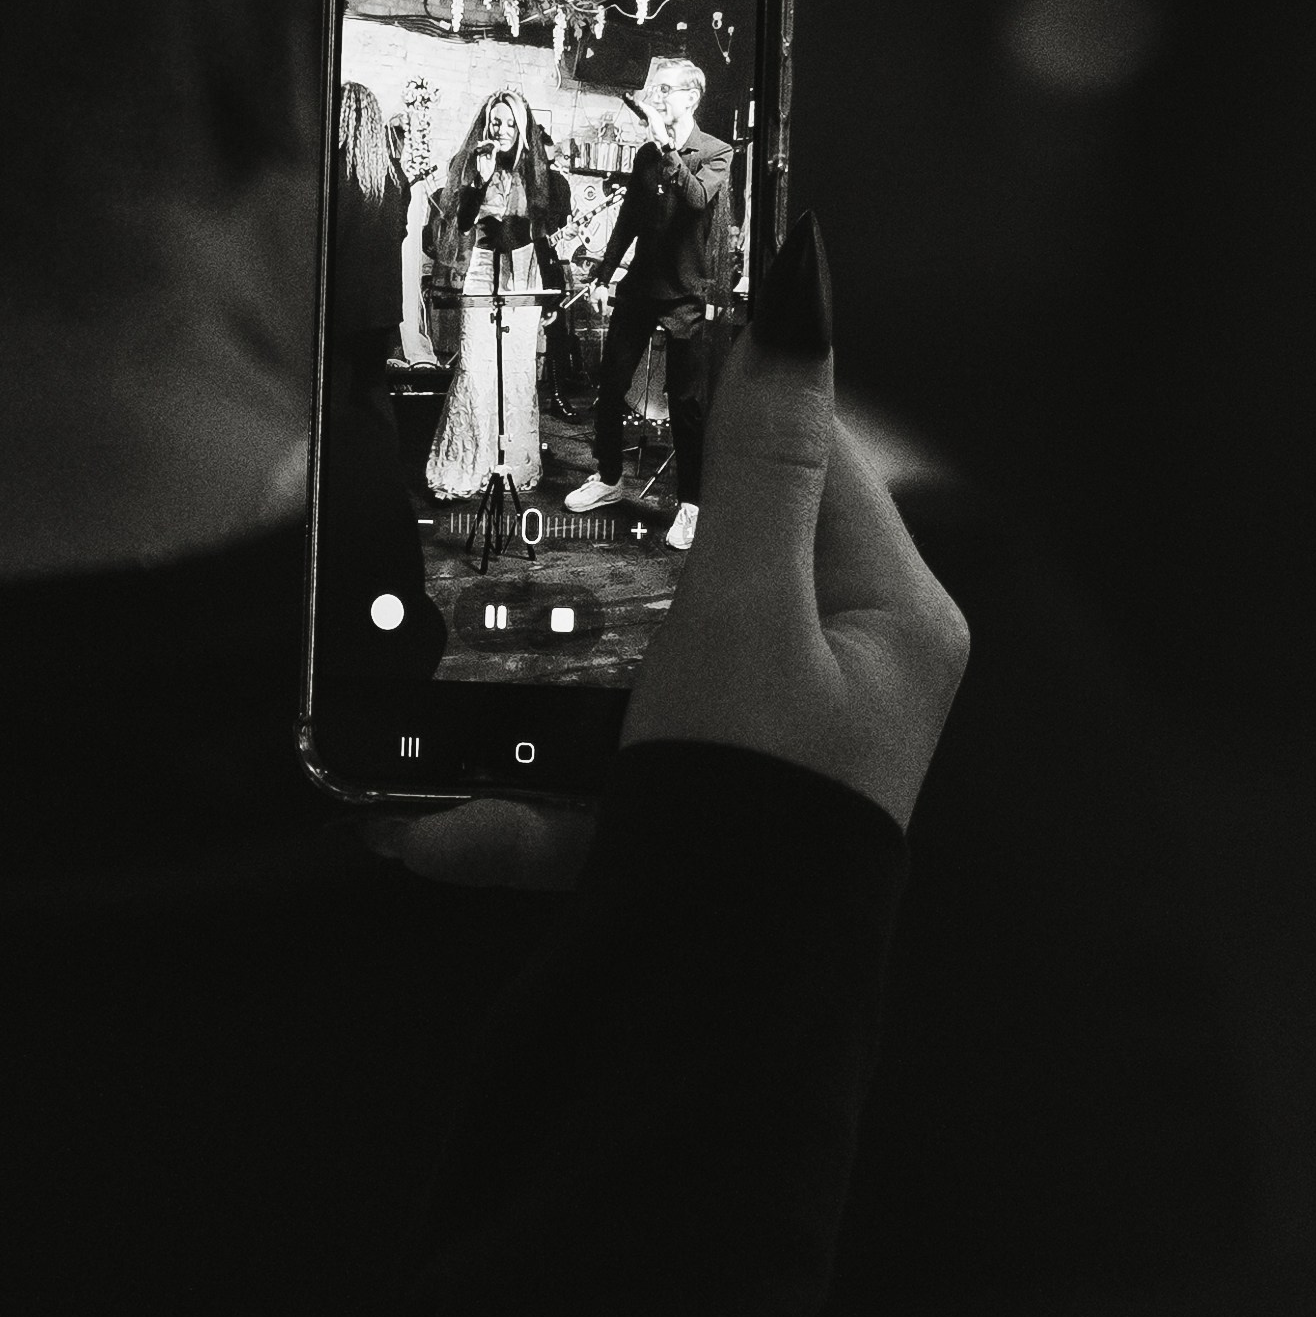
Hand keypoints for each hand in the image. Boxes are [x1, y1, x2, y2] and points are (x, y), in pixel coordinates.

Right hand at [369, 218, 967, 886]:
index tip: (635, 330)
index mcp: (892, 620)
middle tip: (521, 478)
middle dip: (609, 530)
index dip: (731, 386)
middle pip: (716, 554)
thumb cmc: (756, 804)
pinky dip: (509, 807)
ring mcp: (758, 760)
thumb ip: (759, 459)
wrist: (708, 1020)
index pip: (817, 454)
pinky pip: (589, 788)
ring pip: (630, 672)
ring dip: (530, 677)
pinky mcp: (685, 830)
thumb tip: (802, 296)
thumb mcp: (751, 610)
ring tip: (439, 653)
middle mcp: (840, 685)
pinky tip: (423, 831)